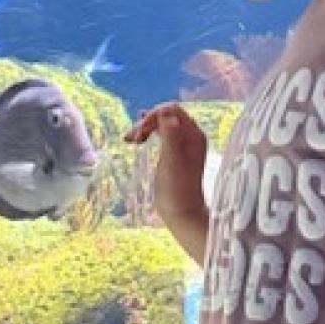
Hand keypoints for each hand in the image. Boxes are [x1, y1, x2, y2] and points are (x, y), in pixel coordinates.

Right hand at [123, 102, 207, 223]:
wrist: (182, 213)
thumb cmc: (176, 189)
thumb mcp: (172, 160)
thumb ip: (170, 134)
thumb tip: (165, 111)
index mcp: (194, 134)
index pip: (172, 110)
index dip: (153, 116)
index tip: (139, 133)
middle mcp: (191, 136)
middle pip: (166, 115)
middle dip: (147, 122)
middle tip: (131, 138)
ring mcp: (184, 145)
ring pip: (162, 125)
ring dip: (146, 128)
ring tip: (130, 139)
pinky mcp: (176, 154)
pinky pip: (162, 135)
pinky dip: (149, 135)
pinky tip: (138, 141)